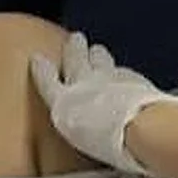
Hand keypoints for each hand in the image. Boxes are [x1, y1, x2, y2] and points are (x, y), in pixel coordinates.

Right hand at [30, 32, 177, 173]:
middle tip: (75, 39)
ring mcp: (112, 77)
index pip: (48, 81)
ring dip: (98, 54)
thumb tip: (72, 120)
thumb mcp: (77, 136)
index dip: (42, 70)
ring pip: (102, 60)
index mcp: (65, 100)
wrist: (139, 125)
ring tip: (97, 50)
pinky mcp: (135, 79)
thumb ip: (72, 121)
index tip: (37, 58)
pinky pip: (124, 72)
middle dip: (74, 48)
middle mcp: (86, 82)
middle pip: (76, 59)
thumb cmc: (105, 139)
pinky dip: (122, 72)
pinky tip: (125, 74)